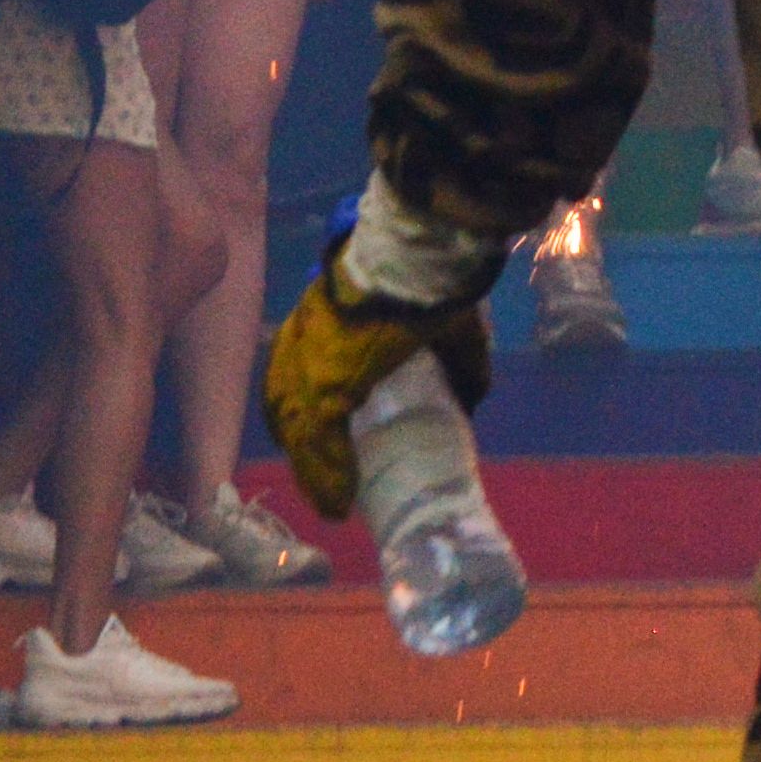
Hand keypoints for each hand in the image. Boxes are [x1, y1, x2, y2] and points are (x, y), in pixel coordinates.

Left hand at [263, 229, 496, 518]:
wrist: (414, 257)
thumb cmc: (427, 279)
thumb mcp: (443, 322)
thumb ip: (459, 361)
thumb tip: (474, 397)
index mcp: (317, 324)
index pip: (294, 378)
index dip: (303, 414)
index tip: (317, 443)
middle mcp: (298, 346)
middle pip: (286, 412)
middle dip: (302, 451)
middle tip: (321, 482)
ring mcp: (304, 367)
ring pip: (297, 435)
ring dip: (313, 474)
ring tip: (331, 504)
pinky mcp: (321, 388)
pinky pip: (318, 445)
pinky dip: (329, 476)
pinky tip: (340, 502)